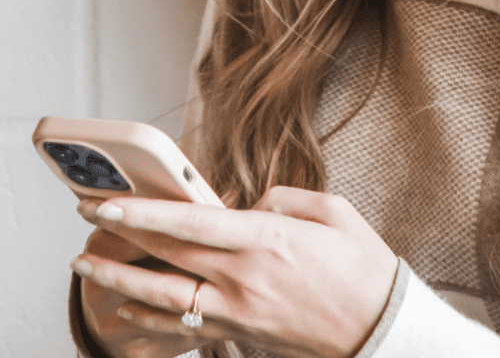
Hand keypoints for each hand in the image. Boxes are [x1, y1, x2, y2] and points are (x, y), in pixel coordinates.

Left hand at [71, 187, 399, 357]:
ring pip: (162, 298)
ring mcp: (237, 312)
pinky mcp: (240, 335)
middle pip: (166, 256)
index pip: (190, 223)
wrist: (379, 328)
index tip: (109, 201)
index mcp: (265, 240)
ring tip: (86, 266)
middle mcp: (242, 279)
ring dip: (118, 281)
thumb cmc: (362, 266)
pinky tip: (125, 309)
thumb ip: (284, 200)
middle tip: (88, 213)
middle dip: (120, 234)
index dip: (144, 212)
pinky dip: (147, 318)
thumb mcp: (332, 211)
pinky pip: (181, 328)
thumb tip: (250, 207)